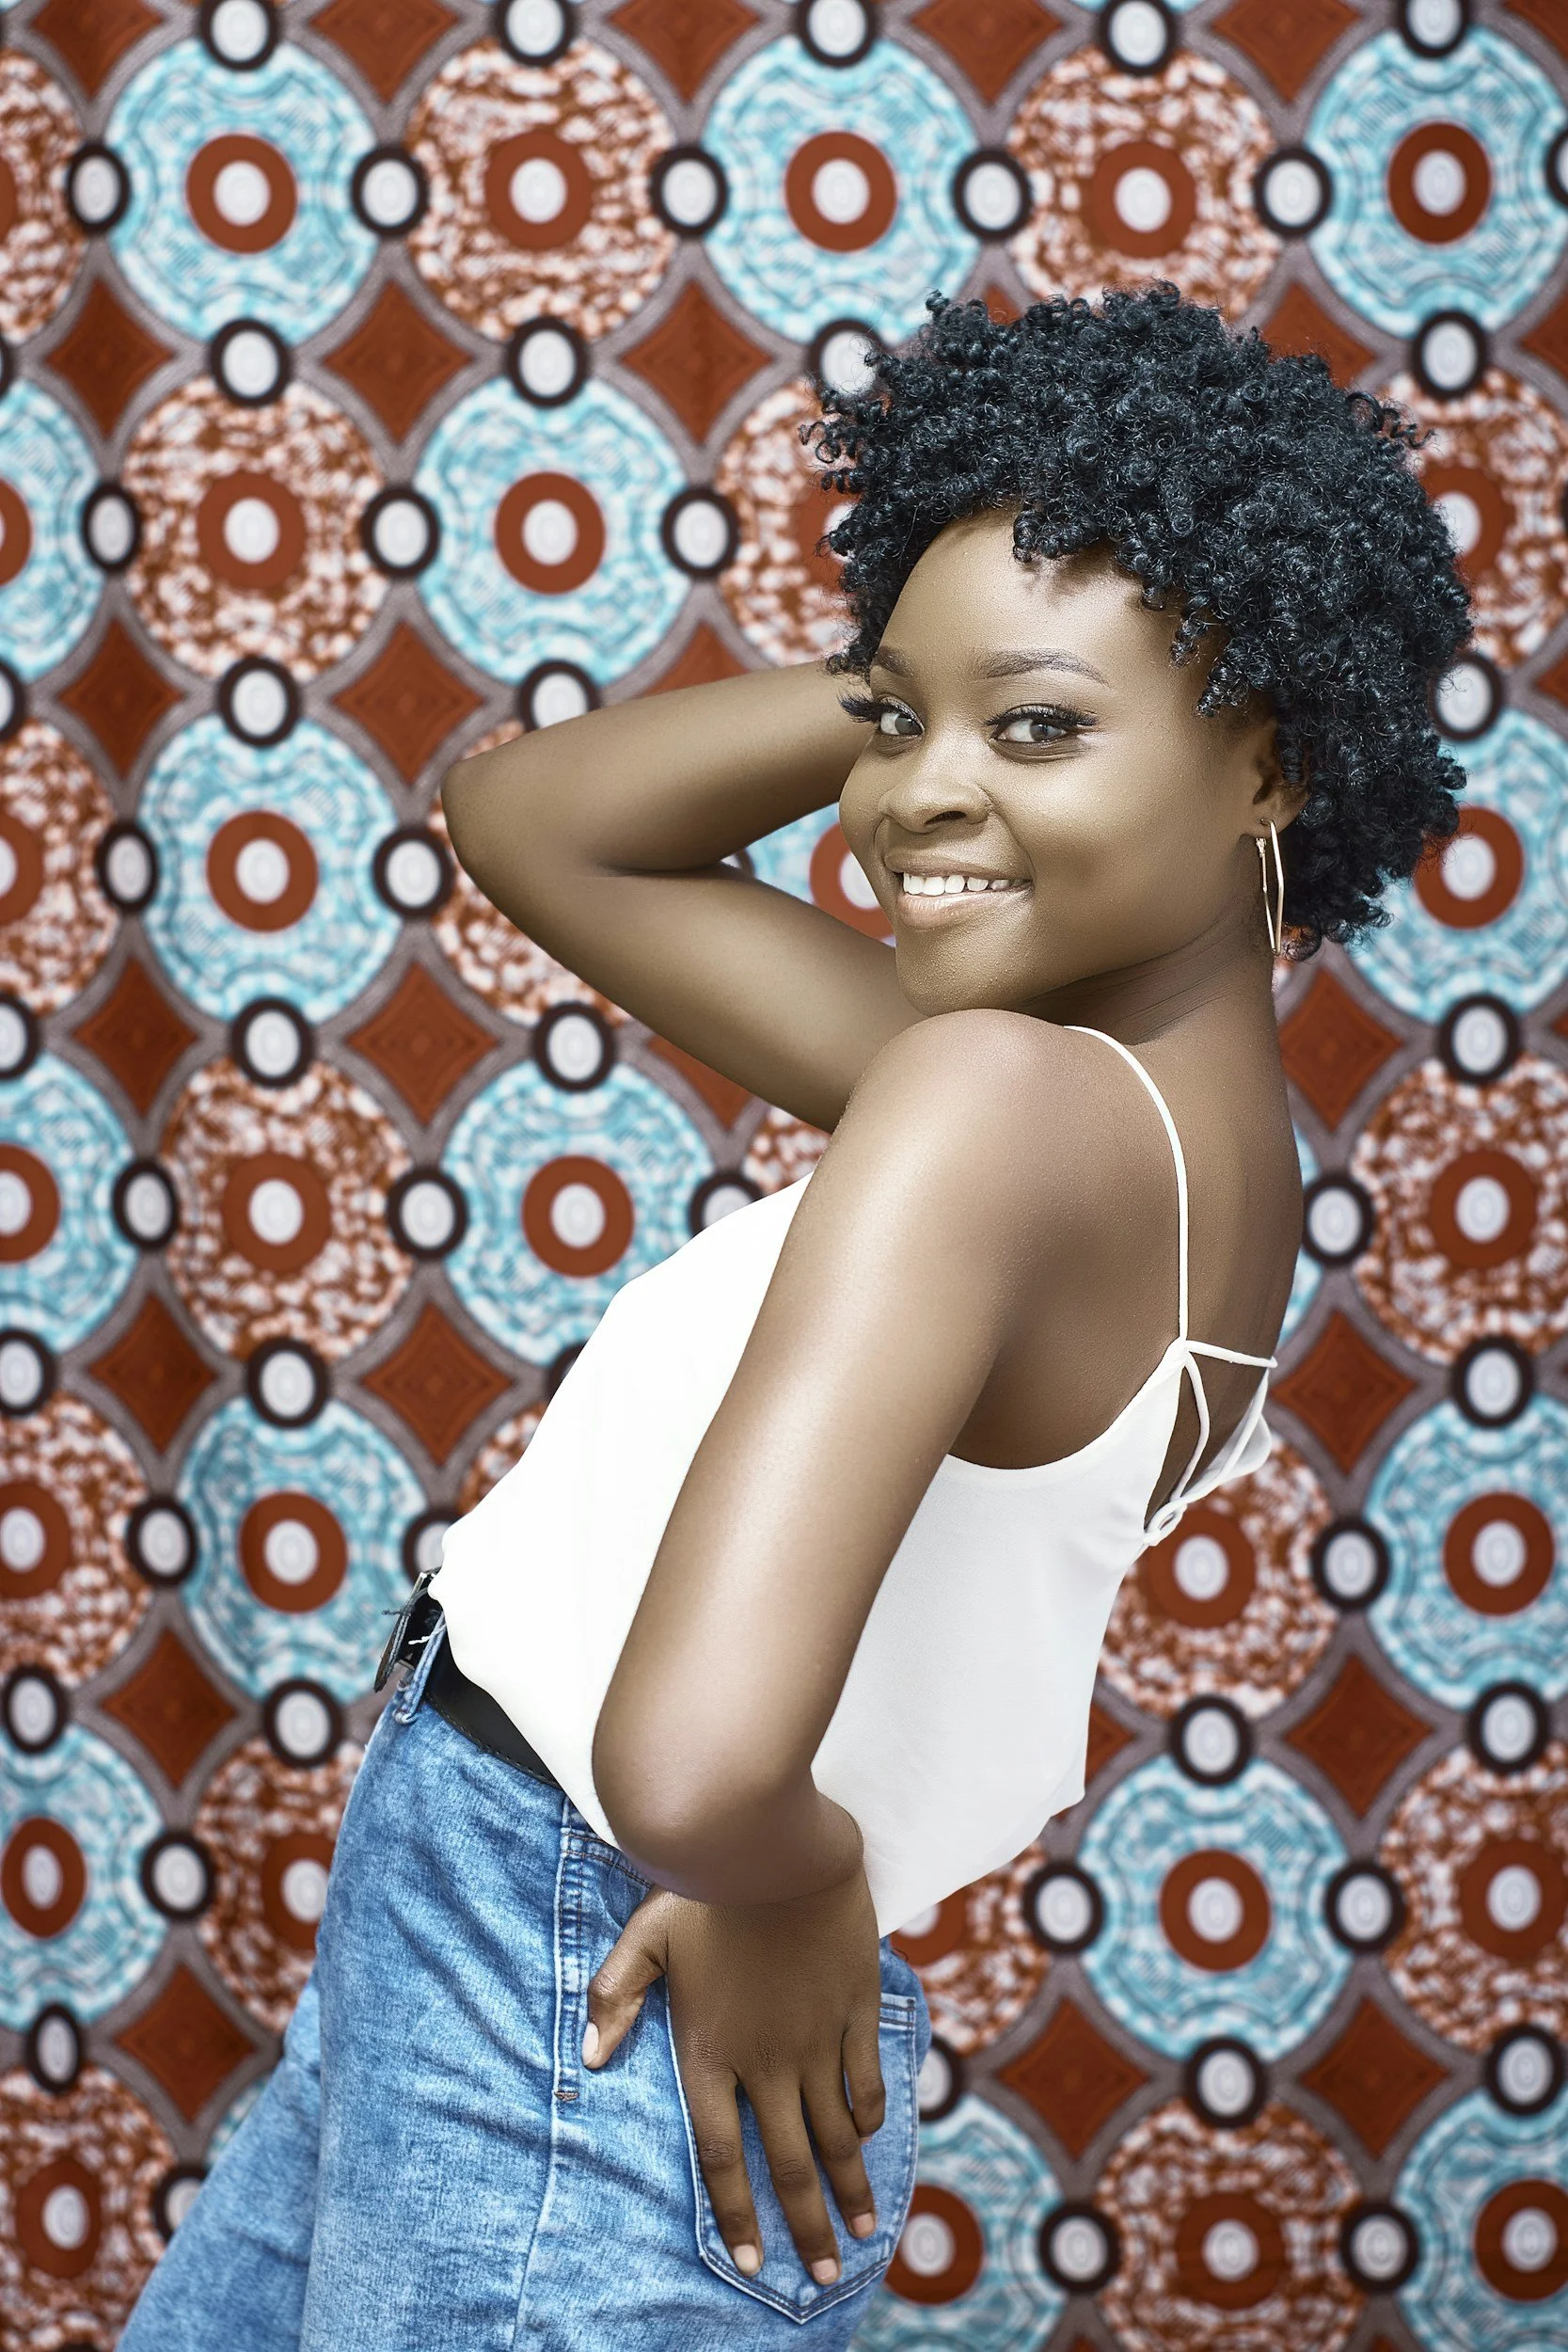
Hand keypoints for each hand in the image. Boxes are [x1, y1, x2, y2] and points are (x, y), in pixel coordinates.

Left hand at [583, 1864, 885, 2283]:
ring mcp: (814, 2036)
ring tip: (862, 2232)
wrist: (773, 1844)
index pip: (721, 2155)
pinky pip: (864, 2078)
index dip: (737, 2213)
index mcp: (709, 2053)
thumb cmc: (703, 1886)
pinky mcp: (852, 2006)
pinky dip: (867, 2116)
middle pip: (787, 2163)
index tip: (750, 2261)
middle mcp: (765, 2060)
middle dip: (805, 2227)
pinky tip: (867, 2139)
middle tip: (823, 2276)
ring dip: (849, 2186)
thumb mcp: (645, 1938)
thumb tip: (591, 2059)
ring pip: (834, 2134)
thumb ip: (616, 1997)